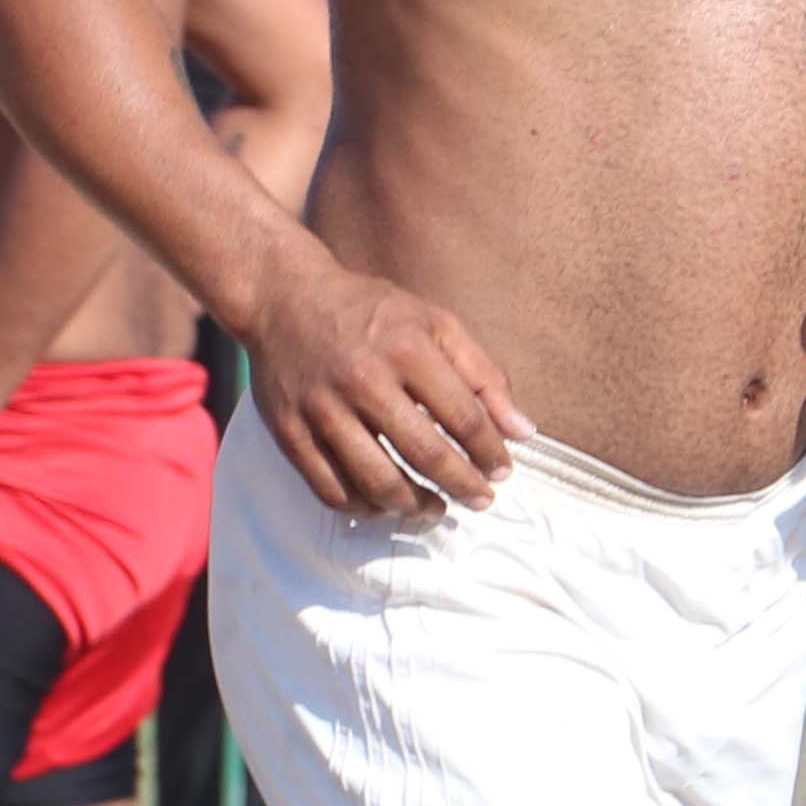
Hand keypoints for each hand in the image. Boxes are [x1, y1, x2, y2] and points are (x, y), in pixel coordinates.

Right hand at [246, 250, 520, 514]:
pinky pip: (331, 489)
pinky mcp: (290, 432)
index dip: (489, 453)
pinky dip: (364, 507)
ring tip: (435, 508)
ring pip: (377, 482)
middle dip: (462, 486)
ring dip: (415, 506)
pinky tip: (385, 504)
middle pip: (425, 454)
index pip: (463, 417)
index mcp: (406, 348)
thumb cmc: (370, 312)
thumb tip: (522, 432)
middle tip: (480, 500)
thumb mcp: (434, 323)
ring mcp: (322, 409)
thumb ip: (483, 374)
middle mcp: (363, 379)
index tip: (502, 472)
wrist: (283, 297)